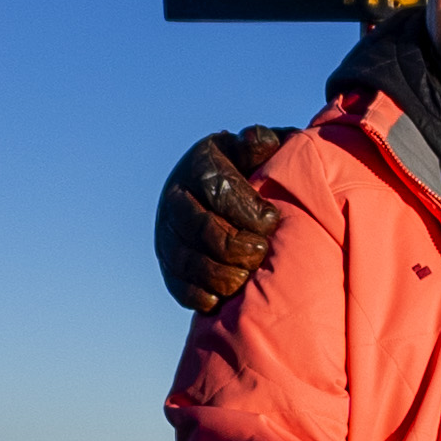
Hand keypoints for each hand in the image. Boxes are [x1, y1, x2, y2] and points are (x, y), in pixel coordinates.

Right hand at [156, 128, 292, 314]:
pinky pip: (176, 284)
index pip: (217, 189)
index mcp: (200, 166)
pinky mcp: (168, 263)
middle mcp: (176, 198)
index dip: (245, 209)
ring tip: (245, 278)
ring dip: (216, 273)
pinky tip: (220, 299)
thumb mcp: (259, 149)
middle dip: (232, 245)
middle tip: (260, 251)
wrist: (228, 194)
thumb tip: (258, 142)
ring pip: (184, 259)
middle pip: (198, 227)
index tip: (272, 220)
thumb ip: (263, 144)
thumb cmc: (254, 170)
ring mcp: (168, 232)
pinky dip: (197, 295)